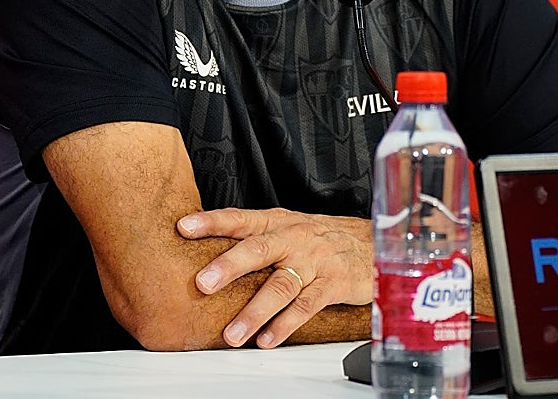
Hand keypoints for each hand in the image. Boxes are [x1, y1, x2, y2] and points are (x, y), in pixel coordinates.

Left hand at [176, 207, 371, 348]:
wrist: (373, 243)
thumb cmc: (321, 237)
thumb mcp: (289, 227)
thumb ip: (254, 239)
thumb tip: (205, 256)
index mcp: (278, 222)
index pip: (241, 219)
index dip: (213, 222)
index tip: (184, 227)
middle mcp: (294, 238)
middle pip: (259, 249)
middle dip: (230, 266)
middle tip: (204, 283)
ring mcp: (314, 261)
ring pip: (281, 286)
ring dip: (255, 311)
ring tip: (233, 334)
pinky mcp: (332, 284)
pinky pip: (306, 306)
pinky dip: (285, 325)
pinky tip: (267, 339)